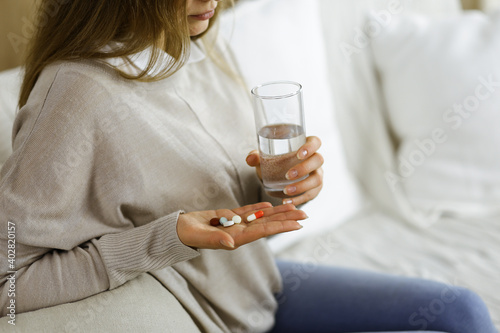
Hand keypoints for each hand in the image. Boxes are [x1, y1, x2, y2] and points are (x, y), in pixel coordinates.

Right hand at [177, 202, 306, 249]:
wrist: (176, 230)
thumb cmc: (187, 234)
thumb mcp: (200, 236)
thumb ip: (216, 239)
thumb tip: (232, 243)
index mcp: (236, 238)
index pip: (264, 231)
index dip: (282, 227)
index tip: (298, 224)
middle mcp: (239, 232)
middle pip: (268, 224)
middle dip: (286, 219)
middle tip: (305, 213)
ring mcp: (234, 224)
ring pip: (260, 217)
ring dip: (277, 212)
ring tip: (293, 207)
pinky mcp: (228, 216)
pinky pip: (247, 211)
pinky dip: (259, 208)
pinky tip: (270, 205)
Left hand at [246, 136, 323, 205]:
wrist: (277, 178)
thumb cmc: (274, 162)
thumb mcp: (265, 158)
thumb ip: (257, 157)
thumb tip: (250, 158)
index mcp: (306, 146)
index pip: (315, 142)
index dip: (310, 147)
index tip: (298, 154)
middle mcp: (315, 159)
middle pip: (318, 160)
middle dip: (304, 168)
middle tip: (287, 175)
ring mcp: (317, 174)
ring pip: (317, 179)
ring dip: (302, 186)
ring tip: (286, 191)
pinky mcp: (314, 189)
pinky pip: (311, 194)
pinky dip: (299, 199)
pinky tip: (287, 201)